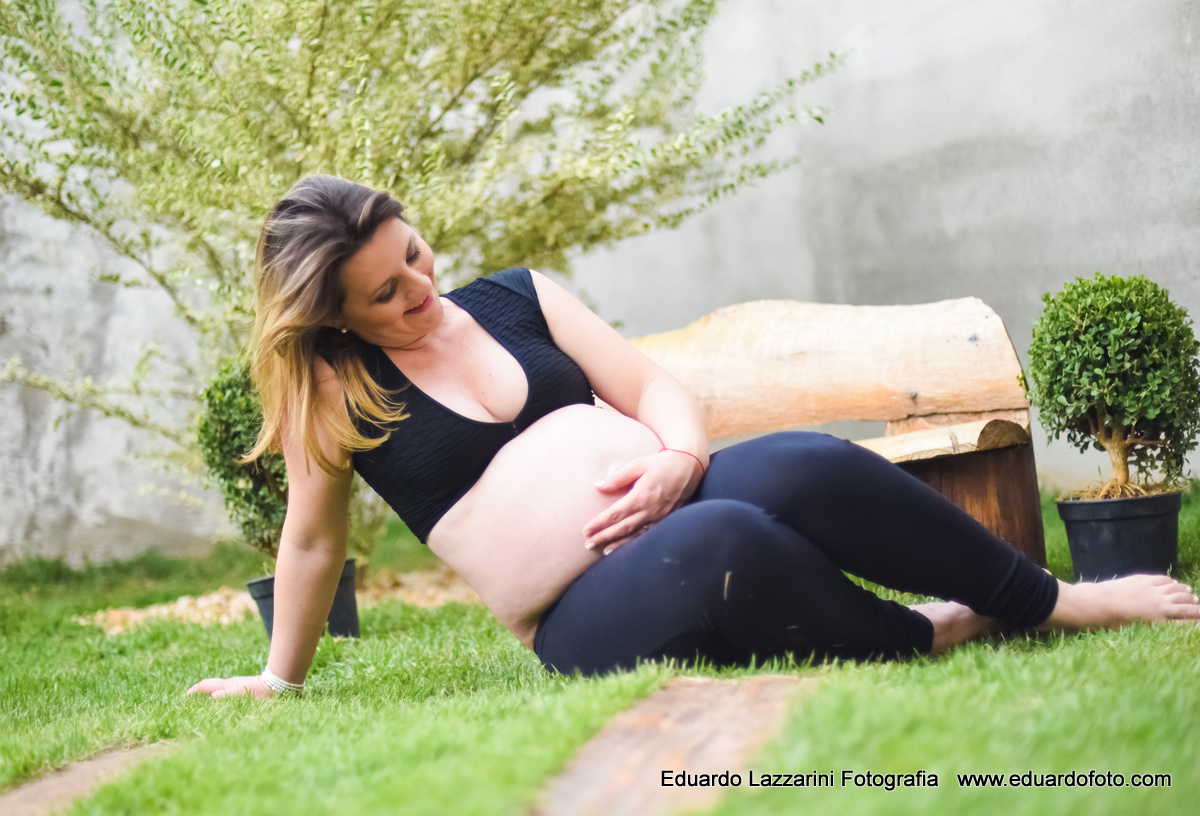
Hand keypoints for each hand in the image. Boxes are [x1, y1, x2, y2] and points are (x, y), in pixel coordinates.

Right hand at [185, 675, 273, 698]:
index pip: (204, 686)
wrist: (279, 683)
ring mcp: (235, 684)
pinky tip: (219, 701)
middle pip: (208, 685)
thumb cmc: (261, 691)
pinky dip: (216, 695)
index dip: (192, 692)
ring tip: (200, 702)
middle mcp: (229, 683)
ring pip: (216, 687)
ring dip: (206, 693)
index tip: (182, 699)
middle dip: (197, 691)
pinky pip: (223, 690)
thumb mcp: (243, 694)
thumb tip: (212, 697)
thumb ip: (227, 695)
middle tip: (188, 700)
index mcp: (226, 685)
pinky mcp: (242, 687)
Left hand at [583, 449, 701, 554]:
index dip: (599, 523)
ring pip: (635, 534)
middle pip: (622, 528)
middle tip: (588, 543)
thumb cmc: (662, 464)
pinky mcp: (665, 519)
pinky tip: (625, 547)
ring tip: (602, 550)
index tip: (586, 530)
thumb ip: (618, 477)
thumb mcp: (638, 464)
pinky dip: (634, 542)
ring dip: (618, 543)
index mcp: (641, 496)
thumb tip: (598, 486)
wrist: (689, 467)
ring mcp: (659, 517)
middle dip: (604, 536)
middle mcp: (650, 510)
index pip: (615, 514)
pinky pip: (647, 534)